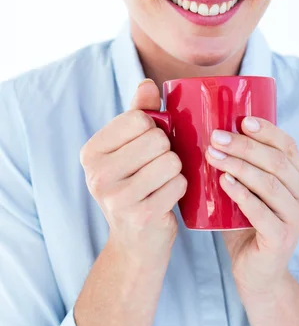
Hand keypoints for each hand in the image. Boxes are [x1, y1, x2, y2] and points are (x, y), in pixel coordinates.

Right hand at [79, 79, 186, 259]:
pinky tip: (165, 198)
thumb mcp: (130, 147)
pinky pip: (179, 184)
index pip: (138, 118)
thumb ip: (139, 113)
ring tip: (160, 183)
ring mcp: (117, 198)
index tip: (145, 146)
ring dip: (175, 171)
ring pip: (171, 161)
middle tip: (156, 167)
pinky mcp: (141, 216)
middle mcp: (97, 174)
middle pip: (157, 139)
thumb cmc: (135, 184)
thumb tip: (147, 83)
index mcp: (91, 152)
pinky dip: (179, 189)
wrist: (135, 242)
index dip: (153, 128)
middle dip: (166, 151)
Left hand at [205, 117, 298, 294]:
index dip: (267, 131)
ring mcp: (296, 219)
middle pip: (276, 162)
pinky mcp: (282, 239)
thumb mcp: (248, 189)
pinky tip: (224, 181)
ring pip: (269, 184)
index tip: (242, 120)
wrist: (255, 272)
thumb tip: (210, 133)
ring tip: (213, 156)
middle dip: (244, 146)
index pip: (288, 146)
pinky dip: (241, 194)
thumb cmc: (246, 224)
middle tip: (216, 138)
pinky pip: (261, 212)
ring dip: (239, 166)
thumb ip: (241, 165)